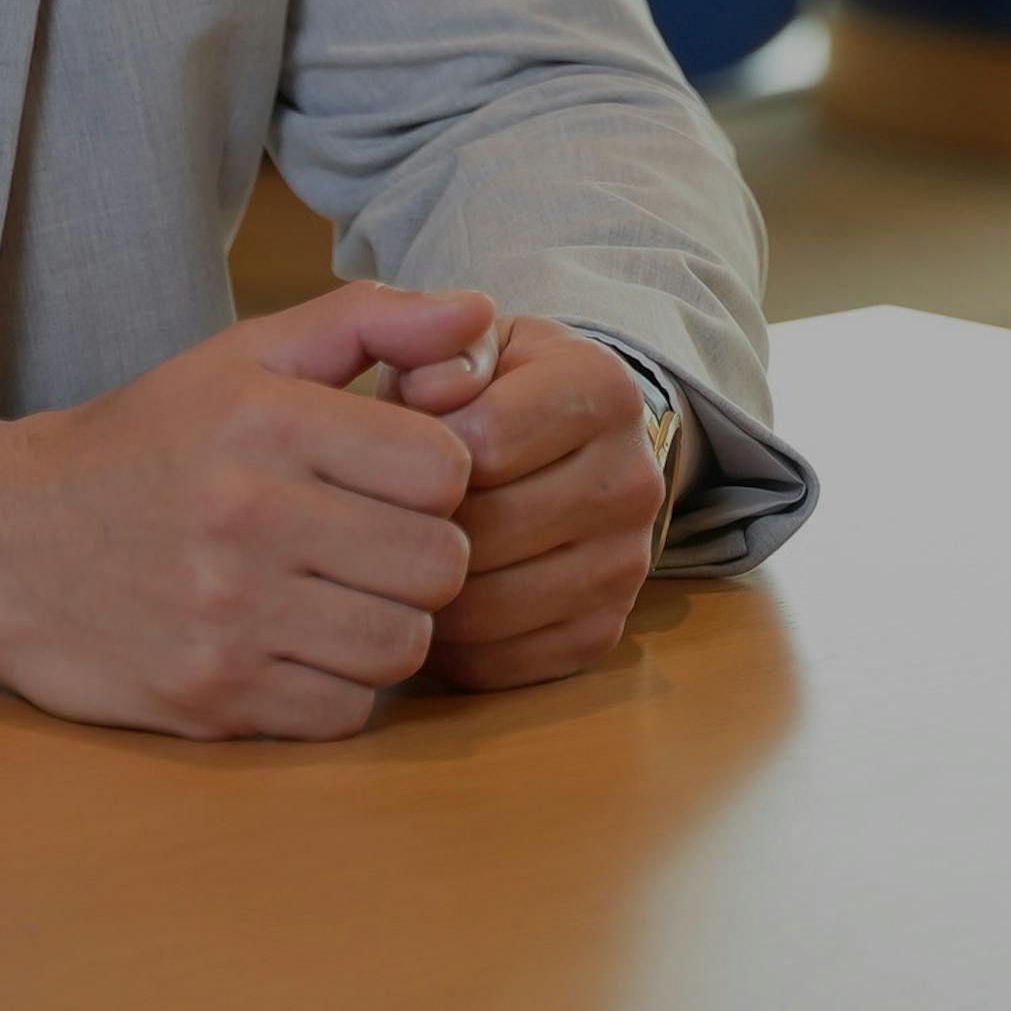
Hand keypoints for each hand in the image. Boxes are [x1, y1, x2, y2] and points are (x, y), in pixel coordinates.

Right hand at [0, 282, 486, 739]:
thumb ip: (367, 322)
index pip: (446, 468)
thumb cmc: (144, 444)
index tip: (390, 477)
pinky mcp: (210, 697)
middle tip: (372, 542)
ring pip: (404, 645)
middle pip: (439, 564)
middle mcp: (246, 516)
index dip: (435, 475)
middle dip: (420, 554)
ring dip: (385, 624)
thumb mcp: (242, 358)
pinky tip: (293, 645)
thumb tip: (481, 311)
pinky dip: (334, 686)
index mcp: (263, 420)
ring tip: (337, 594)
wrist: (3, 545)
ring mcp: (227, 616)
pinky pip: (344, 711)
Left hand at [392, 314, 665, 691]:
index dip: (416, 449)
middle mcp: (635, 479)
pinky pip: (503, 665)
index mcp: (603, 389)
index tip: (394, 446)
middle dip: (414, 525)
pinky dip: (447, 648)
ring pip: (489, 607)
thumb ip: (435, 344)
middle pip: (487, 530)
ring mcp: (627, 565)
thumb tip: (432, 389)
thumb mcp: (465, 344)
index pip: (485, 438)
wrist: (556, 447)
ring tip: (389, 561)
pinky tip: (423, 605)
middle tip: (375, 514)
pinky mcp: (604, 633)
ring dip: (421, 594)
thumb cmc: (485, 390)